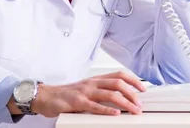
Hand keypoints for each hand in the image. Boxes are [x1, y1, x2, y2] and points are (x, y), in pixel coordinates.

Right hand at [27, 71, 145, 116]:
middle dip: (132, 93)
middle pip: (118, 83)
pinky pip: (95, 106)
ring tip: (133, 109)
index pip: (119, 75)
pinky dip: (107, 109)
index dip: (133, 80)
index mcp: (96, 79)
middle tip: (140, 103)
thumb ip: (100, 91)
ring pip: (110, 94)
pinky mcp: (77, 103)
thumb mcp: (86, 89)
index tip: (143, 88)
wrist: (46, 95)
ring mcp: (85, 92)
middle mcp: (92, 83)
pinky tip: (116, 113)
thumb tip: (119, 98)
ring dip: (125, 102)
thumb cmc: (66, 94)